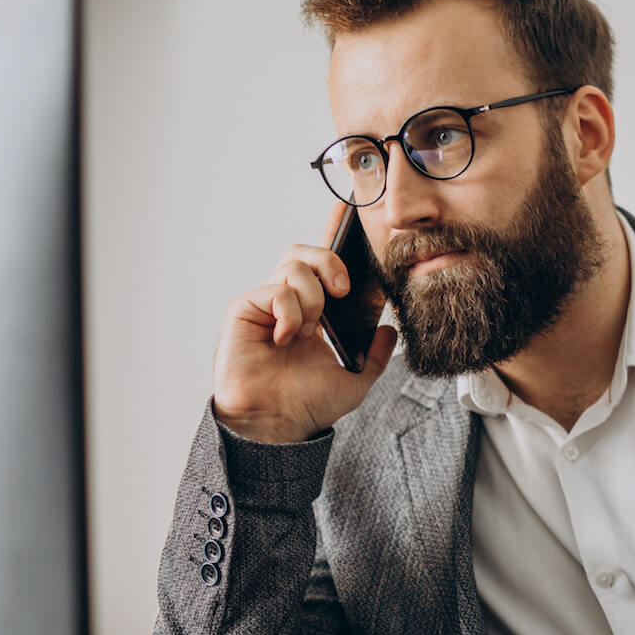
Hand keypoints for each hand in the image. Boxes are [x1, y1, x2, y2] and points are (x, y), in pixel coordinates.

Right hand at [213, 201, 396, 443]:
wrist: (277, 425)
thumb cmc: (305, 405)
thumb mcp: (355, 380)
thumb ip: (376, 356)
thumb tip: (389, 331)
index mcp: (312, 312)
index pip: (322, 264)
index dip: (332, 233)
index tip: (347, 209)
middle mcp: (287, 303)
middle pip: (305, 252)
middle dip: (330, 260)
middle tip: (344, 290)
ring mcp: (265, 304)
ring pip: (293, 266)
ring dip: (312, 296)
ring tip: (311, 329)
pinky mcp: (244, 309)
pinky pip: (275, 288)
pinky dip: (290, 311)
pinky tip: (288, 337)